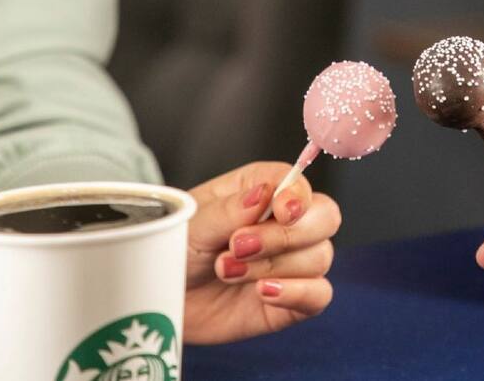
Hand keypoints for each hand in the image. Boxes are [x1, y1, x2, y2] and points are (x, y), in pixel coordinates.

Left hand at [183, 162, 340, 343]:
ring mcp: (292, 263)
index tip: (281, 211)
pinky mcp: (293, 299)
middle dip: (286, 234)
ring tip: (225, 270)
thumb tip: (263, 194)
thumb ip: (228, 210)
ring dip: (272, 266)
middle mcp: (285, 224)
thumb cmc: (173, 252)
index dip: (297, 196)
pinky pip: (320, 295)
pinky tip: (264, 292)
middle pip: (326, 217)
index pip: (299, 183)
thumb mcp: (191, 225)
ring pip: (319, 257)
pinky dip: (297, 293)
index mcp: (262, 191)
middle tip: (239, 245)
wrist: (158, 301)